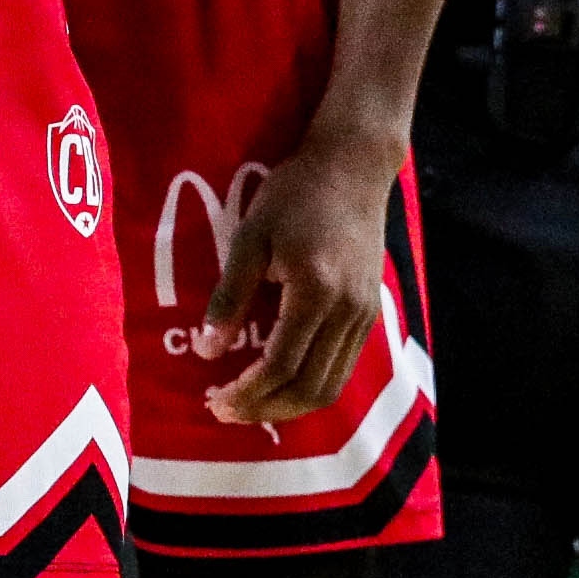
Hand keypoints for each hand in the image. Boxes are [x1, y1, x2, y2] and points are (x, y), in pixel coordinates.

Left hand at [198, 130, 404, 429]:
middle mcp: (346, 312)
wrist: (353, 167)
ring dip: (289, 405)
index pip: (280, 365)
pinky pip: (343, 368)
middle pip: (309, 387)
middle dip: (266, 409)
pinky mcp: (370, 312)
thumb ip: (229, 296)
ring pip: (332, 386)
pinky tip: (283, 382)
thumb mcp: (250, 237)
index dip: (247, 393)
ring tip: (252, 405)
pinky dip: (312, 386)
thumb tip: (207, 350)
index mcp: (315, 292)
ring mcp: (364, 315)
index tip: (215, 401)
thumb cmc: (295, 194)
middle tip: (227, 410)